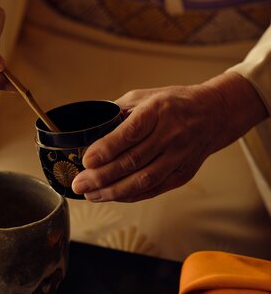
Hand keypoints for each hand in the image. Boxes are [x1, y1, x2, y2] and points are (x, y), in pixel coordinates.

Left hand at [72, 73, 267, 201]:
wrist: (214, 114)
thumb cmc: (173, 103)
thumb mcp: (144, 96)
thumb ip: (117, 111)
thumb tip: (88, 128)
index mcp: (158, 111)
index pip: (131, 133)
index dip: (107, 148)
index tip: (87, 160)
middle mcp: (171, 134)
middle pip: (133, 161)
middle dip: (102, 176)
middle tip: (79, 183)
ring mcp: (179, 156)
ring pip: (143, 180)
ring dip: (113, 191)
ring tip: (90, 194)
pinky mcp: (183, 174)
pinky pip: (154, 189)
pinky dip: (131, 195)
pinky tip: (112, 196)